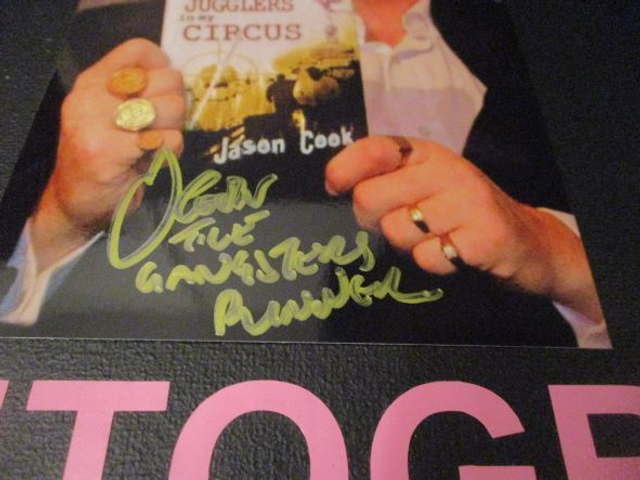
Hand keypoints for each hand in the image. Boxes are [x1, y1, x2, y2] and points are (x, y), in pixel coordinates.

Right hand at [31, 39, 184, 270]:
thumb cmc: (106, 161)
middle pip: (167, 79)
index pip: (141, 50)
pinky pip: (166, 141)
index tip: (162, 95)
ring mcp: (95, 122)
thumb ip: (141, 95)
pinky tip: (150, 163)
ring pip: (170, 107)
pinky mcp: (106, 150)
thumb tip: (179, 81)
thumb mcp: (116, 118)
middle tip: (158, 131)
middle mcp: (91, 95)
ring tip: (152, 147)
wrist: (76, 204)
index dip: (165, 70)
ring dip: (173, 132)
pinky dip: (169, 154)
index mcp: (94, 81)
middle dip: (176, 109)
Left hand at [325, 136, 603, 321]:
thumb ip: (385, 179)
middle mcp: (446, 170)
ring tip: (433, 238)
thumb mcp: (425, 185)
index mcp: (426, 154)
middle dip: (373, 221)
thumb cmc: (462, 213)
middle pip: (369, 198)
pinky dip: (433, 264)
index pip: (374, 149)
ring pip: (396, 230)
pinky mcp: (483, 236)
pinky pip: (427, 258)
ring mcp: (467, 201)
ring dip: (406, 246)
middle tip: (400, 225)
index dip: (344, 168)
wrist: (526, 241)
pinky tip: (453, 254)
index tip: (334, 186)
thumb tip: (332, 184)